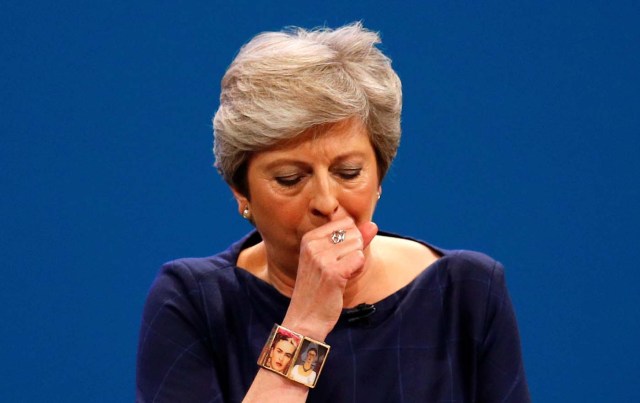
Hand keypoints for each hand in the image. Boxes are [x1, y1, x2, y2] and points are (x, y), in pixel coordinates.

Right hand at [282, 217, 377, 339]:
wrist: (305, 318)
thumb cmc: (319, 288)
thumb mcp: (331, 259)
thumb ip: (354, 240)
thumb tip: (373, 225)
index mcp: (309, 238)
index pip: (345, 222)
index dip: (350, 240)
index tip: (336, 258)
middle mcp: (313, 244)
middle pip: (354, 232)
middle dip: (354, 251)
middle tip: (339, 269)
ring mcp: (321, 258)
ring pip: (358, 245)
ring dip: (356, 262)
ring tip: (340, 275)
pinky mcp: (333, 272)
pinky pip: (360, 259)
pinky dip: (357, 270)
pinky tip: (344, 280)